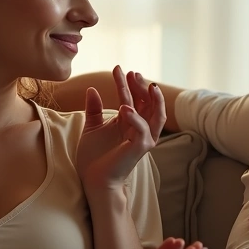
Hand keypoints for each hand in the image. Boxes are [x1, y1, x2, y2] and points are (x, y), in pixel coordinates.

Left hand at [76, 66, 165, 192]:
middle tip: (133, 73)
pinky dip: (136, 118)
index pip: (131, 98)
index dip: (125, 83)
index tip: (118, 68)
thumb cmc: (93, 158)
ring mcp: (142, 139)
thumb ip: (94, 110)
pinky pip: (143, 130)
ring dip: (153, 99)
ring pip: (157, 115)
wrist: (94, 180)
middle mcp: (139, 129)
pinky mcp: (140, 148)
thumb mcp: (91, 128)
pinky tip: (125, 107)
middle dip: (142, 86)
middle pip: (148, 103)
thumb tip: (92, 89)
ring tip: (145, 84)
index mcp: (128, 123)